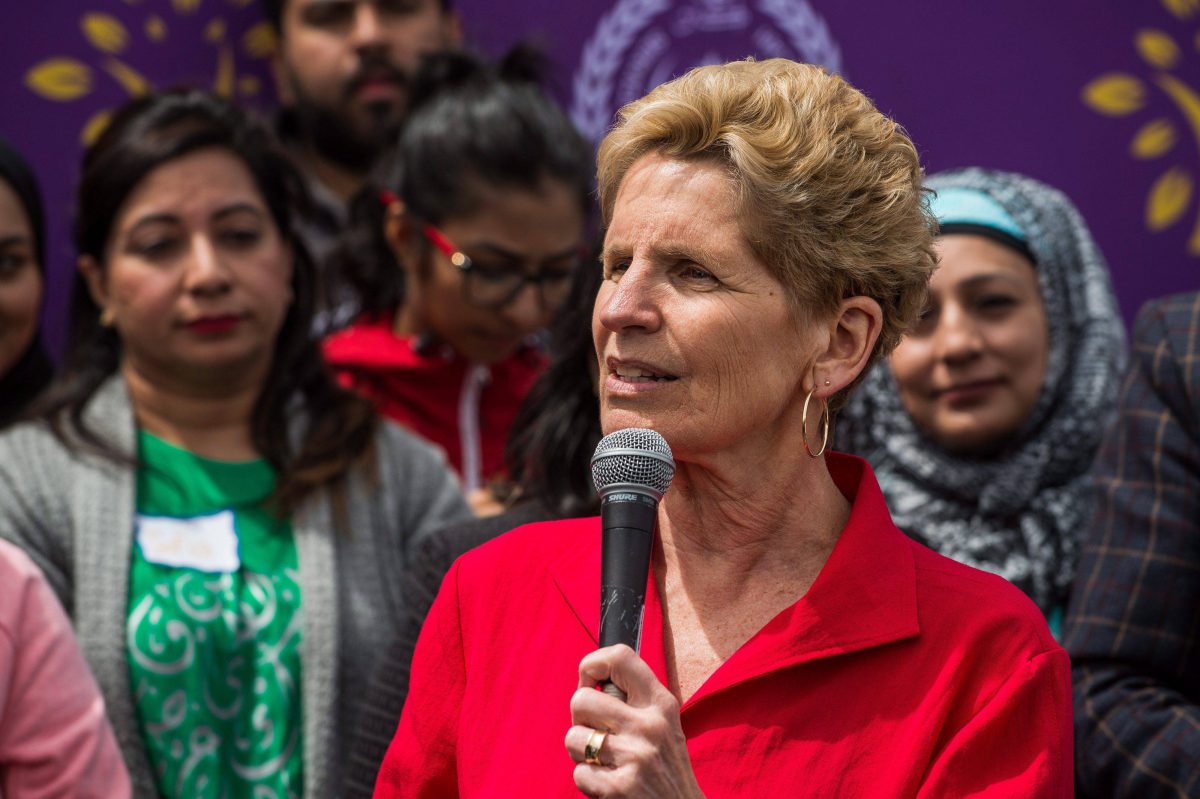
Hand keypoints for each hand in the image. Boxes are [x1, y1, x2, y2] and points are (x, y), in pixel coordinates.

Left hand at [564, 644, 705, 797]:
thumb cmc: (665, 767)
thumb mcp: (664, 724)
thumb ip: (634, 700)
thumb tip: (592, 677)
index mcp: (661, 703)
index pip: (619, 657)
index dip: (592, 665)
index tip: (590, 683)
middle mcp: (650, 725)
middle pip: (581, 699)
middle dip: (580, 720)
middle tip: (598, 734)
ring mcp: (635, 756)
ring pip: (573, 737)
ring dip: (581, 753)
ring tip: (604, 761)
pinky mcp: (619, 787)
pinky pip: (578, 772)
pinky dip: (588, 781)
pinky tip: (608, 783)